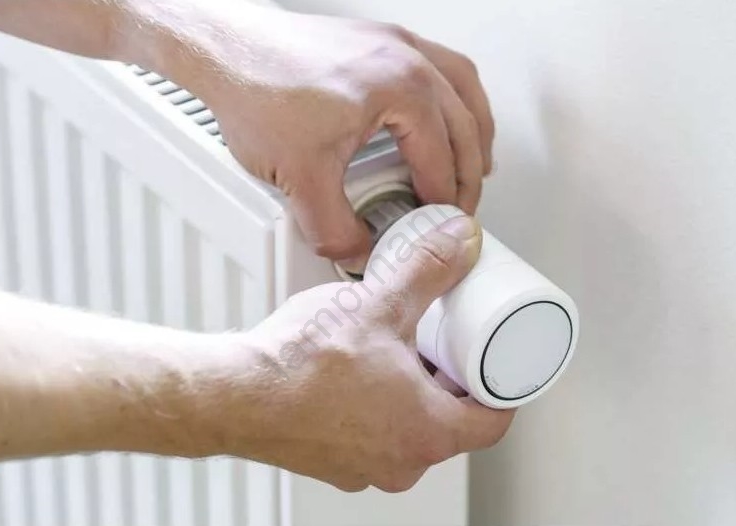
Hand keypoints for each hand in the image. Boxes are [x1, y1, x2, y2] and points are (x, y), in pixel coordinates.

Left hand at [156, 2, 494, 265]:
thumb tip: (358, 251)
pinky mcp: (376, 38)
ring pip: (462, 87)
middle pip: (464, 124)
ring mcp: (394, 43)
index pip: (443, 159)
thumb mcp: (299, 178)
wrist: (223, 48)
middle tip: (459, 206)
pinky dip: (453, 97)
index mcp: (402, 89)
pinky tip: (441, 113)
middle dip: (469, 173)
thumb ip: (334, 229)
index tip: (442, 223)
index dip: (446, 201)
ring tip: (475, 162)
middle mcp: (406, 59)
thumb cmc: (257, 89)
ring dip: (474, 130)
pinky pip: (438, 65)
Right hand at [196, 216, 513, 491]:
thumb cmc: (299, 366)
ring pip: (411, 430)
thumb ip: (428, 270)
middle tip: (448, 345)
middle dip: (452, 382)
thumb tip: (461, 242)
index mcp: (428, 432)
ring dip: (412, 394)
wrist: (233, 394)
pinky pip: (374, 436)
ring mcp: (366, 469)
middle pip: (452, 423)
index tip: (496, 363)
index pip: (493, 421)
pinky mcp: (335, 463)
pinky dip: (377, 408)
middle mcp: (402, 461)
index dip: (501, 388)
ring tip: (400, 352)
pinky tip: (359, 375)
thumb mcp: (379, 305)